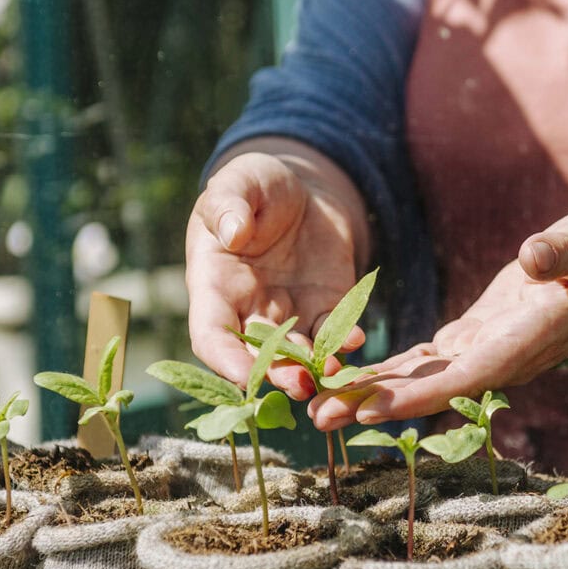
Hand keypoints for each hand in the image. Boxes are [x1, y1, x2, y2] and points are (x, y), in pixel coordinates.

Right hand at [187, 141, 370, 398]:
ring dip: (314, 369)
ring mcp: (290, 314)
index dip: (223, 359)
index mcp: (215, 286)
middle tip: (299, 385)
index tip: (242, 376)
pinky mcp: (326, 308)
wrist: (303, 190)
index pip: (210, 334)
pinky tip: (356, 340)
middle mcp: (249, 310)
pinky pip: (334, 332)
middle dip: (277, 374)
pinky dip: (345, 341)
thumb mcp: (238, 183)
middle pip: (257, 355)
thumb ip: (229, 204)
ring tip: (333, 374)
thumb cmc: (256, 186)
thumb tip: (233, 232)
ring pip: (297, 354)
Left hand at [309, 211, 567, 427]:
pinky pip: (424, 363)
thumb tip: (534, 257)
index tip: (372, 409)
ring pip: (421, 381)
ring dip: (371, 394)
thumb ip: (563, 252)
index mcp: (525, 340)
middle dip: (376, 404)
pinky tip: (350, 379)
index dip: (419, 395)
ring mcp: (483, 354)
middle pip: (431, 390)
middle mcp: (499, 359)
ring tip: (318, 407)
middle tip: (319, 417)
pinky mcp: (472, 341)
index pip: (466, 376)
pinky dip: (388, 372)